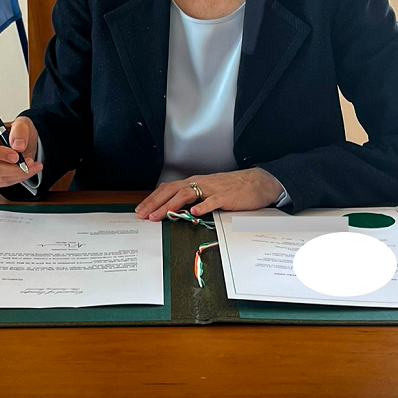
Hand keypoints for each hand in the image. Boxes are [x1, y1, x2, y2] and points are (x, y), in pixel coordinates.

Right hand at [0, 116, 42, 189]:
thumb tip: (17, 145)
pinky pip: (0, 184)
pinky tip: (24, 171)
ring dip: (18, 174)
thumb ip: (20, 130)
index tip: (16, 156)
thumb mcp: (23, 124)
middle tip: (30, 162)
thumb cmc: (17, 133)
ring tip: (32, 166)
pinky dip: (15, 179)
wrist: (21, 144)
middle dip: (14, 168)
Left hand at [134, 168, 283, 221]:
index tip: (141, 210)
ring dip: (171, 205)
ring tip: (160, 215)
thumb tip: (174, 210)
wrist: (256, 182)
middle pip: (172, 190)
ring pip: (186, 194)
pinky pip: (212, 201)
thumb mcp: (208, 192)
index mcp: (194, 182)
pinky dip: (202, 207)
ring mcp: (211, 189)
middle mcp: (199, 183)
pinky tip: (193, 213)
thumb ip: (193, 199)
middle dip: (155, 203)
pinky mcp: (225, 196)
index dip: (153, 199)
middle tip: (143, 215)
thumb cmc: (231, 189)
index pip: (168, 189)